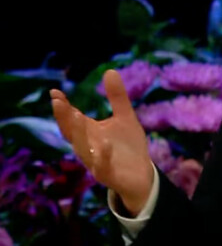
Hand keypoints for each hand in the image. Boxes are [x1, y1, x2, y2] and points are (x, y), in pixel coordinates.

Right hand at [50, 69, 153, 214]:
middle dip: (65, 119)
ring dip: (79, 135)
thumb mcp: (124, 117)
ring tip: (77, 117)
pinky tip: (105, 145)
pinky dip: (103, 157)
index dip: (62, 108)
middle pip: (72, 134)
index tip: (55, 92)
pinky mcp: (109, 175)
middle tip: (58, 103)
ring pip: (83, 150)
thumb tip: (109, 70)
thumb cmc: (128, 146)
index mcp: (89, 134)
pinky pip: (103, 167)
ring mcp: (97, 163)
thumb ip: (117, 97)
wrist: (142, 175)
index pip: (71, 120)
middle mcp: (89, 148)